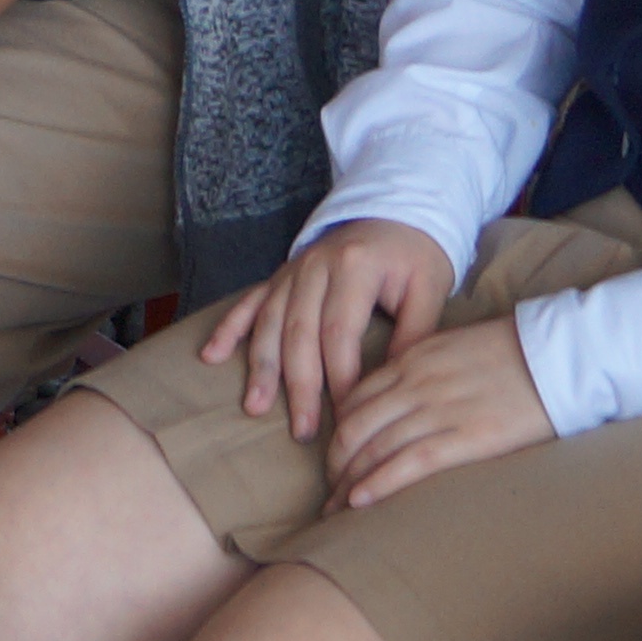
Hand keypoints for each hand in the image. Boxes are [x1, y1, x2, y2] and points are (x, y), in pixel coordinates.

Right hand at [198, 217, 458, 442]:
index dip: (342, 377)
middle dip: (298, 386)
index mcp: (354, 267)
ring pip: (269, 323)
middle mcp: (315, 267)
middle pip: (299, 333)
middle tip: (302, 430)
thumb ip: (414, 334)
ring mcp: (292, 270)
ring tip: (254, 407)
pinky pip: (248, 302)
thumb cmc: (416, 256)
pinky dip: (229, 329)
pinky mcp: (280, 275)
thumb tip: (395, 387)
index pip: (340, 332)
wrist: (395, 211)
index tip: (348, 415)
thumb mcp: (430, 288)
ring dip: (260, 367)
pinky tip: (211, 356)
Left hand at [323, 307, 552, 509]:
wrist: (562, 355)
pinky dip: (378, 483)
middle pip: (355, 426)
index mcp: (413, 358)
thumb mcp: (454, 348)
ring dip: (348, 480)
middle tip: (328, 489)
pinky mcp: (468, 436)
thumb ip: (423, 370)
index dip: (337, 431)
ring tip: (336, 506)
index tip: (333, 456)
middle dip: (335, 462)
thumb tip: (401, 400)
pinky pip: (410, 462)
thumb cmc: (515, 353)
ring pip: (375, 447)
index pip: (355, 398)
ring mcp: (441, 409)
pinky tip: (360, 502)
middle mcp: (417, 383)